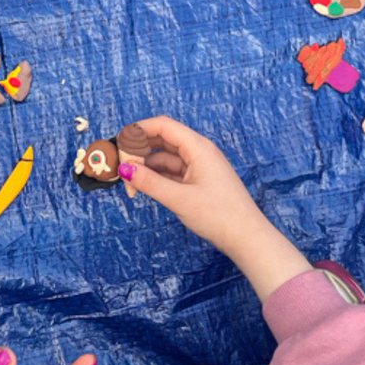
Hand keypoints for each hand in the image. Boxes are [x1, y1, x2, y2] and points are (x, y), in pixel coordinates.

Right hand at [120, 116, 311, 300]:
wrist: (246, 238)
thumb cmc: (219, 215)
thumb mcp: (179, 198)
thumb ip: (149, 182)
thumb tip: (125, 168)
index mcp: (198, 147)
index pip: (163, 126)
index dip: (138, 130)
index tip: (118, 143)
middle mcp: (198, 152)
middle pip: (162, 140)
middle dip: (138, 151)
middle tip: (119, 169)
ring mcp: (199, 167)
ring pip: (164, 158)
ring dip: (145, 167)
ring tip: (128, 185)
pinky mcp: (198, 181)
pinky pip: (171, 172)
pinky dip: (156, 177)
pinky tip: (142, 188)